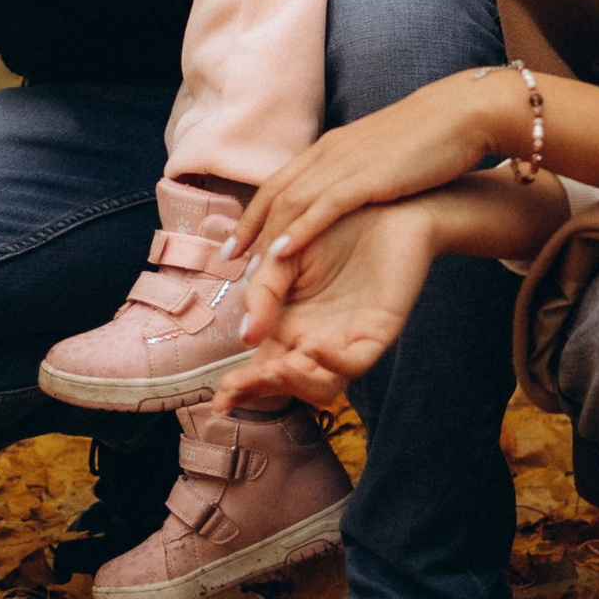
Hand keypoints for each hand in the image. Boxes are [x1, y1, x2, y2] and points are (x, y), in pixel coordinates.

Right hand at [218, 199, 444, 410]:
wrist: (379, 200)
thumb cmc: (331, 224)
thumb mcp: (283, 253)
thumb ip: (263, 289)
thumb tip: (245, 334)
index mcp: (290, 324)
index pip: (261, 364)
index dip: (241, 384)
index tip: (219, 398)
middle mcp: (315, 339)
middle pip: (285, 382)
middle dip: (258, 389)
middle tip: (235, 387)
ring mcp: (345, 340)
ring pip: (319, 386)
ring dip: (293, 383)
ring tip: (274, 368)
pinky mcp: (375, 333)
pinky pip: (354, 363)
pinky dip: (332, 361)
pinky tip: (312, 346)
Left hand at [230, 67, 518, 273]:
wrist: (459, 115)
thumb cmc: (426, 138)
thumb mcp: (378, 155)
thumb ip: (354, 171)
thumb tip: (342, 196)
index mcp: (331, 146)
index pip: (279, 182)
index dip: (253, 213)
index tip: (235, 242)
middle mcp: (329, 152)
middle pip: (276, 194)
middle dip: (249, 229)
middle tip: (226, 262)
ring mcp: (346, 163)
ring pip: (292, 203)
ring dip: (265, 238)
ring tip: (247, 270)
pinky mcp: (368, 178)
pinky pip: (324, 208)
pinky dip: (298, 231)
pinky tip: (281, 254)